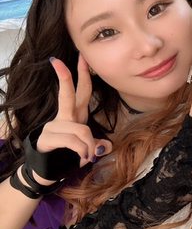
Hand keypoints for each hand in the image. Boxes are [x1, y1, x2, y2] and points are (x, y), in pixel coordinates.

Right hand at [32, 56, 111, 181]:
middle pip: (69, 94)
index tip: (82, 57)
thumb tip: (107, 146)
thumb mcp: (87, 150)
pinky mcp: (48, 138)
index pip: (80, 91)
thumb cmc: (67, 156)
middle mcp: (64, 118)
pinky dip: (83, 151)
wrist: (47, 171)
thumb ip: (97, 145)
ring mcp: (54, 126)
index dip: (83, 75)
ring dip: (89, 145)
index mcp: (74, 116)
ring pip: (82, 129)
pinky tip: (82, 158)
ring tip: (88, 156)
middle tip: (66, 59)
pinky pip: (74, 141)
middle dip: (69, 76)